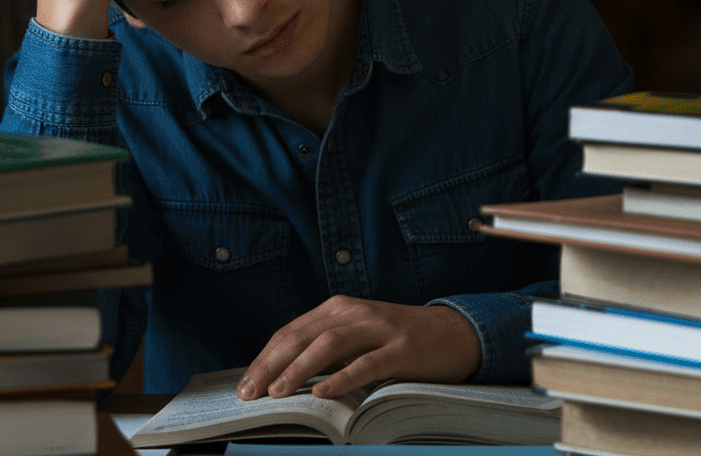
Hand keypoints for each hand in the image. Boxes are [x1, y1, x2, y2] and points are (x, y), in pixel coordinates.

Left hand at [235, 295, 481, 400]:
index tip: (245, 383)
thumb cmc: (399, 340)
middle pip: (303, 337)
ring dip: (299, 369)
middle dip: (271, 365)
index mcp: (339, 309)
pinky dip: (342, 378)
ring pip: (330, 346)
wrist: (455, 333)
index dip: (265, 358)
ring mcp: (380, 329)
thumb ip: (326, 348)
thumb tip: (282, 375)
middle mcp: (355, 313)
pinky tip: (323, 392)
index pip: (291, 332)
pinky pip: (367, 364)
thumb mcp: (358, 336)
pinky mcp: (402, 349)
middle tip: (249, 392)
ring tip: (278, 392)